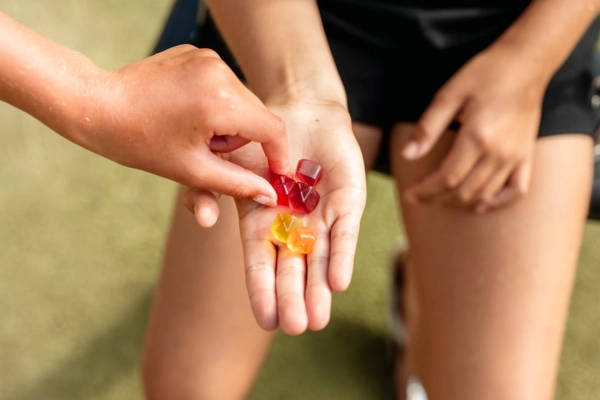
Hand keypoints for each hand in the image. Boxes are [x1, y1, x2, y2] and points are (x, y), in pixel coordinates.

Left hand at [76, 45, 287, 220]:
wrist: (99, 105)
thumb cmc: (140, 142)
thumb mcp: (191, 171)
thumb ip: (237, 184)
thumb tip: (269, 195)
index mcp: (220, 102)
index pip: (272, 130)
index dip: (278, 155)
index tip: (275, 173)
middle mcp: (219, 73)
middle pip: (258, 115)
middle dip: (243, 139)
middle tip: (211, 151)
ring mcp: (208, 58)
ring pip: (242, 100)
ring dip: (230, 121)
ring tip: (195, 131)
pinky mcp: (197, 53)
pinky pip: (224, 84)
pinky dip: (216, 103)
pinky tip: (187, 111)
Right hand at [200, 101, 365, 334]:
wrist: (298, 110)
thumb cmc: (257, 140)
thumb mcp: (225, 164)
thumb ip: (206, 188)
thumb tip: (204, 218)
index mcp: (263, 225)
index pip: (261, 265)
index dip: (263, 291)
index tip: (266, 321)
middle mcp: (293, 227)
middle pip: (292, 269)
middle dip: (294, 298)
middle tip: (297, 326)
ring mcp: (321, 217)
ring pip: (319, 259)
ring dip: (318, 288)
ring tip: (317, 319)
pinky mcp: (347, 203)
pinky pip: (344, 232)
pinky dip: (341, 255)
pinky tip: (338, 282)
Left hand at [402, 44, 545, 212]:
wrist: (526, 62)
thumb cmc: (486, 73)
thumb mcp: (449, 94)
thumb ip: (428, 127)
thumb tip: (408, 155)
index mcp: (477, 137)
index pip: (447, 178)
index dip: (426, 191)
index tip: (410, 194)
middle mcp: (499, 152)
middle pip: (463, 191)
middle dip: (436, 199)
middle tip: (418, 198)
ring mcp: (516, 156)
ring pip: (485, 194)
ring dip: (459, 202)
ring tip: (439, 199)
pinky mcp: (527, 155)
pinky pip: (516, 191)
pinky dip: (496, 202)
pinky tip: (480, 205)